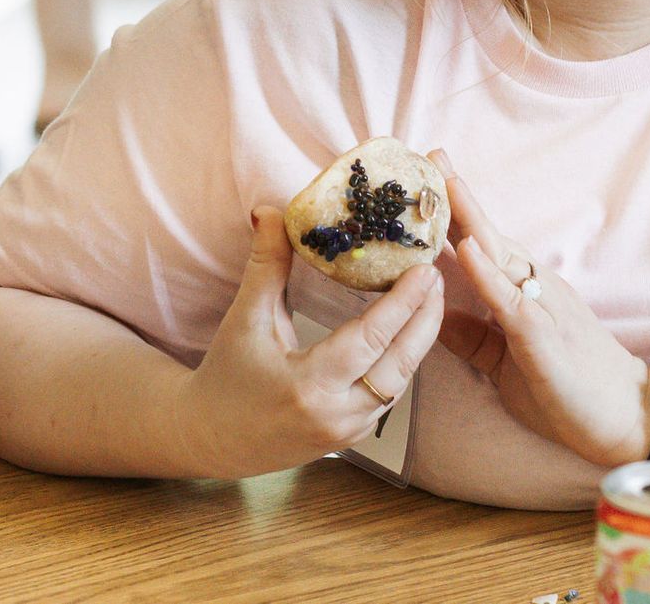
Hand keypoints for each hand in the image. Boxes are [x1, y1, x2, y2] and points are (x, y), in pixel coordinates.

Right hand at [179, 206, 443, 478]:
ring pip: (399, 384)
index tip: (425, 269)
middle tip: (438, 277)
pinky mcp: (351, 438)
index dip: (403, 303)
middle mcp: (336, 415)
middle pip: (399, 366)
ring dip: (418, 342)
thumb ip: (266, 264)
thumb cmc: (225, 377)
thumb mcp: (245, 318)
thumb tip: (271, 211)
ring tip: (429, 300)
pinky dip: (401, 364)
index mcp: (309, 385)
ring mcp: (348, 432)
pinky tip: (408, 334)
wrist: (211, 437)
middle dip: (425, 319)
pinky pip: (387, 398)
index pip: (371, 338)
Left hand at [431, 150, 649, 466]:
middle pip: (488, 234)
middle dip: (457, 197)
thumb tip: (436, 316)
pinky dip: (486, 271)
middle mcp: (533, 287)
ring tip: (443, 182)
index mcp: (523, 291)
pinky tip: (466, 248)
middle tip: (430, 155)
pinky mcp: (543, 334)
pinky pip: (509, 298)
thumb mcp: (508, 362)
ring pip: (498, 253)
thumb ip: (474, 338)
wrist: (628, 420)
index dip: (454, 214)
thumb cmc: (569, 391)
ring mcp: (540, 306)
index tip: (428, 179)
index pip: (483, 243)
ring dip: (468, 218)